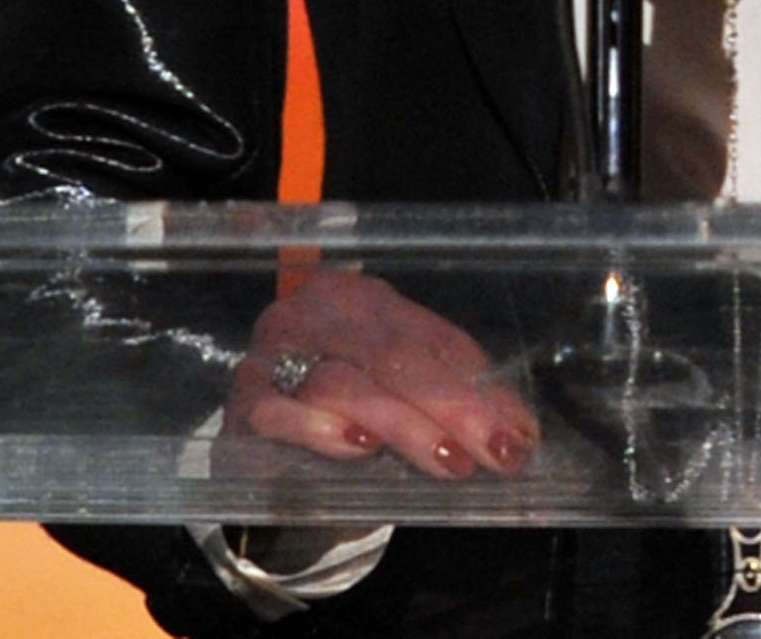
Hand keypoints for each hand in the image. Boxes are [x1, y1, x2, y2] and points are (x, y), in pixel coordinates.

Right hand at [221, 269, 538, 481]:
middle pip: (392, 355)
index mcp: (359, 299)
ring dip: (404, 424)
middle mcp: (312, 313)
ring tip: (448, 460)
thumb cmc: (346, 417)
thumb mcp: (400, 398)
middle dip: (452, 406)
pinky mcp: (241, 406)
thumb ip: (449, 399)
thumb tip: (519, 432)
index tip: (518, 433)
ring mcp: (271, 356)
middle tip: (496, 453)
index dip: (477, 384)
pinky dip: (321, 428)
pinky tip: (359, 447)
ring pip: (345, 381)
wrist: (269, 461)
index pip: (426, 335)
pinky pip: (280, 411)